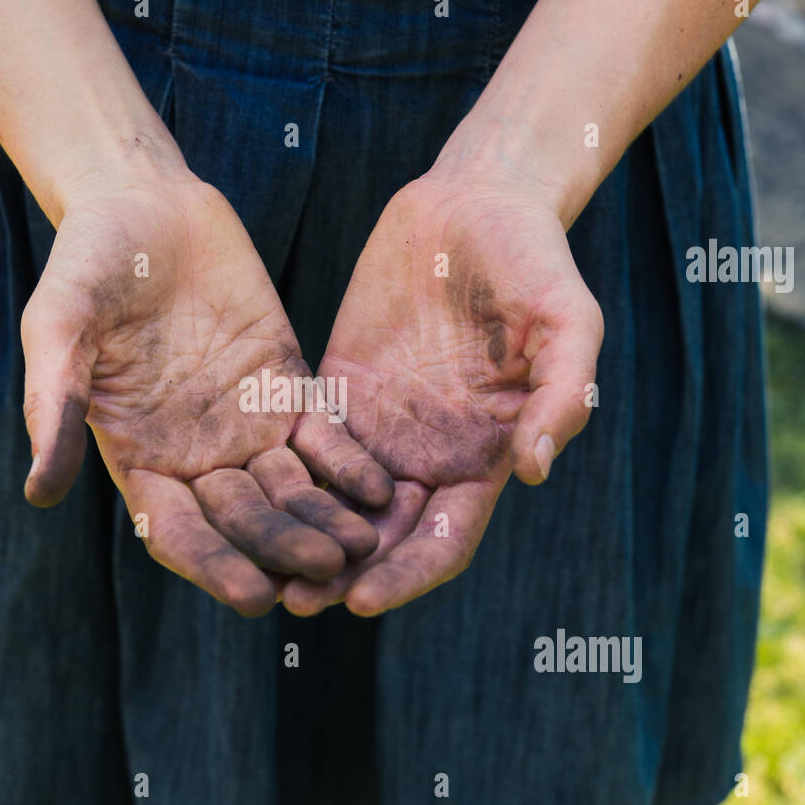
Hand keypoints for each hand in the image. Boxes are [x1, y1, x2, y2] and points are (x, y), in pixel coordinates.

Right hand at [21, 163, 393, 615]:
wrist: (144, 204)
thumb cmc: (87, 264)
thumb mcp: (60, 326)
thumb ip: (53, 403)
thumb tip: (39, 492)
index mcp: (139, 458)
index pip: (179, 533)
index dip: (215, 566)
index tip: (254, 595)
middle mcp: (196, 456)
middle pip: (245, 522)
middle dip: (284, 548)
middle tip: (328, 570)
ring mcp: (244, 424)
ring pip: (291, 489)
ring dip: (325, 519)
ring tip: (365, 543)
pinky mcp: (286, 387)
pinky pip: (322, 436)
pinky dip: (348, 463)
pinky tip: (379, 486)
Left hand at [286, 169, 602, 616]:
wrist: (475, 200)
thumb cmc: (534, 259)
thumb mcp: (566, 320)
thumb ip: (561, 394)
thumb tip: (534, 471)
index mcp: (483, 454)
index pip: (444, 540)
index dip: (408, 574)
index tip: (364, 600)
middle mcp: (427, 453)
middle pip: (382, 538)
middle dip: (342, 576)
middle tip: (295, 604)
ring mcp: (379, 425)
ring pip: (334, 504)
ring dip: (301, 539)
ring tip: (256, 567)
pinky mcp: (337, 388)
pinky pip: (303, 445)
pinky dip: (279, 479)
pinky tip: (238, 498)